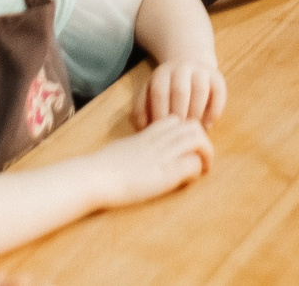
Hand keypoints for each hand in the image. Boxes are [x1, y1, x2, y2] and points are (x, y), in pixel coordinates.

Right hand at [90, 116, 213, 208]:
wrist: (92, 177)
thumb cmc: (98, 168)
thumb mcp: (119, 149)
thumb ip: (134, 146)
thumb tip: (136, 150)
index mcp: (145, 135)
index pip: (175, 120)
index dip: (185, 130)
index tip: (186, 145)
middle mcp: (157, 142)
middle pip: (191, 126)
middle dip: (203, 139)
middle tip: (203, 156)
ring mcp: (161, 157)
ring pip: (197, 140)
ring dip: (206, 153)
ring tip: (205, 167)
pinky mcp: (164, 175)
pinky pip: (191, 164)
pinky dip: (197, 169)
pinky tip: (191, 179)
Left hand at [137, 58, 227, 128]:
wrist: (188, 63)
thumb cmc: (165, 88)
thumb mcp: (149, 92)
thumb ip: (142, 109)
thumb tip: (144, 127)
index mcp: (162, 73)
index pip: (160, 92)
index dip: (160, 113)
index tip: (162, 131)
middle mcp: (181, 68)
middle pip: (180, 91)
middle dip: (179, 115)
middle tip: (178, 133)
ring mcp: (201, 70)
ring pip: (201, 90)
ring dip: (196, 113)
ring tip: (193, 130)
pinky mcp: (217, 76)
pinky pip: (219, 92)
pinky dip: (215, 110)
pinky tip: (209, 124)